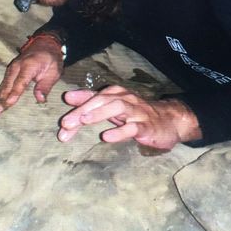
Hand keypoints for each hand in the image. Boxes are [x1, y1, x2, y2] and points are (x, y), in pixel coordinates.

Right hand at [0, 36, 64, 120]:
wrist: (45, 43)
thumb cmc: (51, 59)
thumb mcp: (54, 71)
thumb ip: (46, 85)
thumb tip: (40, 100)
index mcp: (28, 66)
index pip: (20, 82)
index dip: (13, 94)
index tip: (8, 105)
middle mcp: (16, 66)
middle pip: (7, 86)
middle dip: (0, 102)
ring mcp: (11, 68)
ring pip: (3, 86)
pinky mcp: (10, 71)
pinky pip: (3, 84)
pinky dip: (0, 95)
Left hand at [57, 85, 201, 150]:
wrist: (169, 121)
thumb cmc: (136, 114)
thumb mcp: (112, 107)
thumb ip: (90, 101)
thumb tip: (68, 97)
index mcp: (114, 94)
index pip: (92, 98)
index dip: (76, 107)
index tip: (61, 121)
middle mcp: (124, 99)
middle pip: (101, 100)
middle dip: (82, 111)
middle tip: (66, 123)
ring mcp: (136, 112)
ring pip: (117, 107)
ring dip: (99, 113)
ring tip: (83, 121)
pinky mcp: (146, 126)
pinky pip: (132, 128)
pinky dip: (119, 132)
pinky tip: (107, 136)